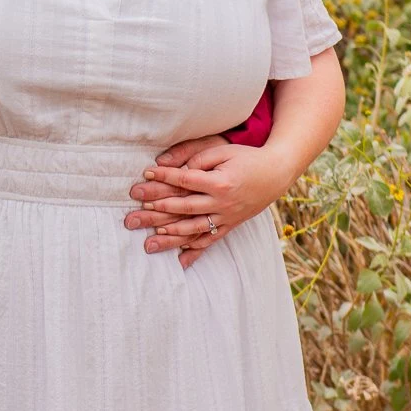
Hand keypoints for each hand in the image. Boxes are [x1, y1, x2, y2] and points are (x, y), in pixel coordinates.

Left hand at [125, 141, 294, 268]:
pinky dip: (195, 251)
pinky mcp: (231, 225)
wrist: (276, 173)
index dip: (163, 177)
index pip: (184, 180)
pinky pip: (210, 241)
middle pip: (183, 209)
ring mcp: (227, 217)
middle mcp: (222, 203)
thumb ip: (200, 158)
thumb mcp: (225, 151)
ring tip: (149, 241)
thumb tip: (177, 169)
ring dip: (170, 237)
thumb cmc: (247, 158)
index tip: (145, 174)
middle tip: (133, 215)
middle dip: (156, 211)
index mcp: (219, 182)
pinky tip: (179, 259)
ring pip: (194, 230)